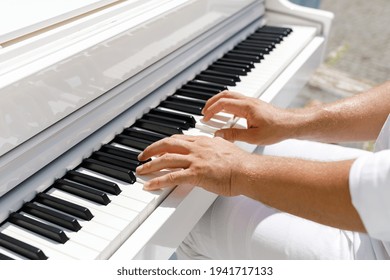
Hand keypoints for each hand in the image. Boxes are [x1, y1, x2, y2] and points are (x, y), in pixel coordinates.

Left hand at [136, 134, 251, 194]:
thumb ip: (214, 146)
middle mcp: (196, 148)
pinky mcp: (196, 174)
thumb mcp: (225, 147)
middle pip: (167, 145)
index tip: (158, 147)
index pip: (178, 139)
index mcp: (203, 141)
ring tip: (141, 170)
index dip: (164, 143)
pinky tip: (150, 185)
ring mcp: (195, 160)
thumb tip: (213, 145)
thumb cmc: (240, 162)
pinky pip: (171, 177)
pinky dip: (158, 181)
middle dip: (151, 150)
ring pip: (166, 159)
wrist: (247, 170)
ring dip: (150, 165)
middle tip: (142, 156)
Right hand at [202, 91, 293, 144]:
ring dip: (218, 102)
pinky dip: (226, 104)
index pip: (223, 104)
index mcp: (247, 107)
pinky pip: (236, 100)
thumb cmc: (277, 129)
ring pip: (230, 95)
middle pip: (224, 95)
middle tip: (204, 112)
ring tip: (212, 112)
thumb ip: (234, 135)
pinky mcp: (254, 105)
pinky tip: (226, 114)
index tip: (205, 118)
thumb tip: (219, 135)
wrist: (291, 124)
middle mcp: (248, 101)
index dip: (211, 110)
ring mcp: (251, 101)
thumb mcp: (253, 137)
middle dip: (211, 103)